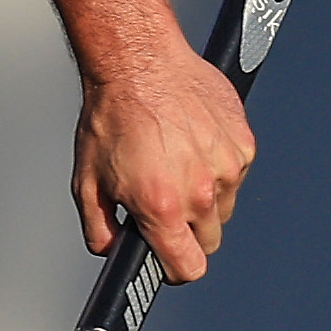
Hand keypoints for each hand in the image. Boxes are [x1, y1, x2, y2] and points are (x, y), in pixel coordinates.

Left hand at [74, 39, 252, 284]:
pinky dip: (217, 167)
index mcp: (162, 207)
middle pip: (208, 242)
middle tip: (165, 205)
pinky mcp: (243, 144)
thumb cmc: (114, 115)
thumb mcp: (87, 181)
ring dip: (204, 199)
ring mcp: (227, 167)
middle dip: (187, 233)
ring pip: (224, 208)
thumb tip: (111, 251)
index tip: (167, 260)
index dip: (173, 269)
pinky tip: (192, 144)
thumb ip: (99, 229)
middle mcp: (201, 192)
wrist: (139, 61)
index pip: (188, 268)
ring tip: (176, 165)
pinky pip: (234, 173)